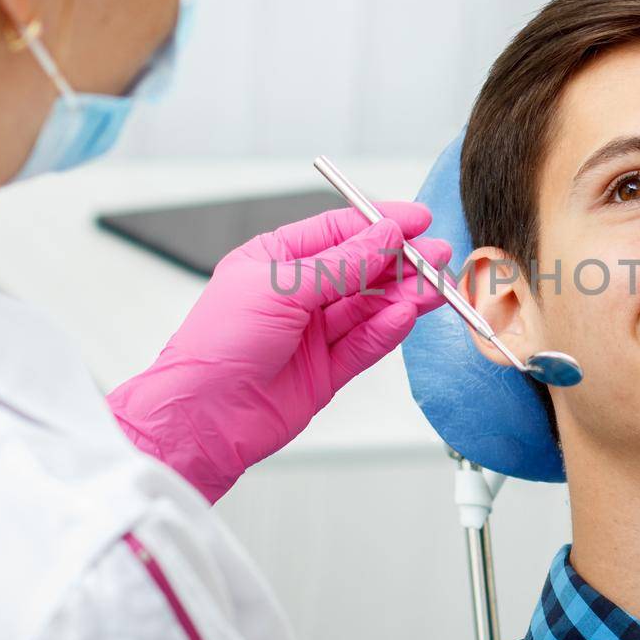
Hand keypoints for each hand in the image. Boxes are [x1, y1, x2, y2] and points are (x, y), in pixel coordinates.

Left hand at [107, 203, 452, 500]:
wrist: (201, 418)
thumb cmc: (218, 345)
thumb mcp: (281, 288)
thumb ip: (342, 264)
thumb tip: (385, 235)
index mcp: (275, 260)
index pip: (338, 231)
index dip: (379, 223)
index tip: (418, 221)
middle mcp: (297, 295)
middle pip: (361, 269)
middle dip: (401, 262)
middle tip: (438, 256)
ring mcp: (313, 334)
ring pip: (370, 307)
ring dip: (403, 296)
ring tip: (435, 287)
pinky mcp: (326, 372)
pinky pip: (366, 344)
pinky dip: (388, 330)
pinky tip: (406, 315)